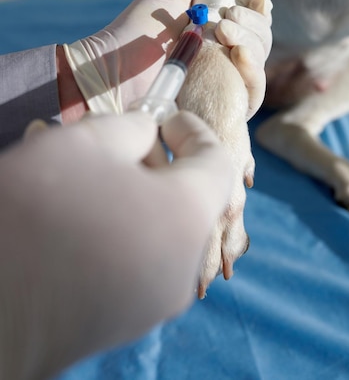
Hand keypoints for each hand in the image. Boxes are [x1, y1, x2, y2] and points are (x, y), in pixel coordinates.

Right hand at [0, 110, 232, 379]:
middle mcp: (183, 267)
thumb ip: (132, 127)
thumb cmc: (39, 205)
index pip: (218, 164)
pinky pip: (140, 262)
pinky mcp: (123, 322)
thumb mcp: (87, 142)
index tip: (165, 117)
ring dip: (139, 196)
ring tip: (96, 175)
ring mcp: (154, 302)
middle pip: (189, 201)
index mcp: (188, 219)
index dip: (194, 132)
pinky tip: (85, 216)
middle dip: (160, 164)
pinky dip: (125, 230)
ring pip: (163, 232)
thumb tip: (146, 133)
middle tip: (125, 141)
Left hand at [62, 0, 272, 118]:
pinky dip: (253, 75)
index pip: (255, 20)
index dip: (261, 11)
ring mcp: (222, 83)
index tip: (259, 0)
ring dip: (255, 47)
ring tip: (228, 38)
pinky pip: (252, 96)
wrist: (114, 72)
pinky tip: (239, 58)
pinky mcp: (220, 107)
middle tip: (226, 23)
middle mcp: (221, 56)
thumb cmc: (138, 27)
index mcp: (214, 29)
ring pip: (260, 66)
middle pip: (262, 41)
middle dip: (255, 27)